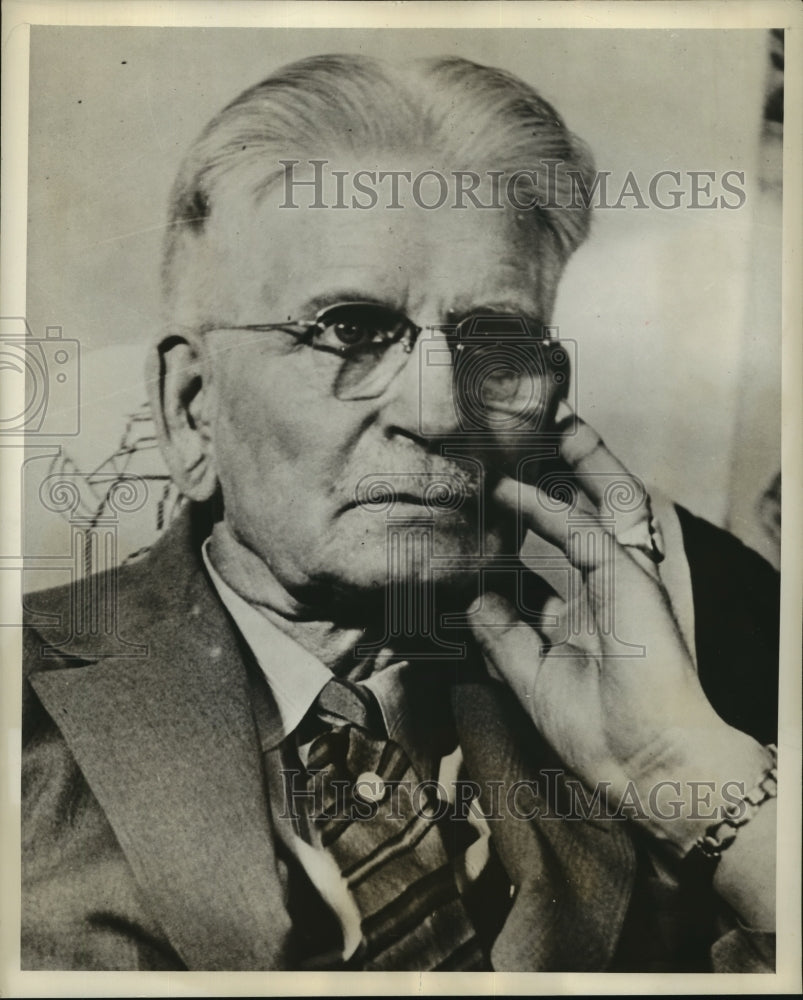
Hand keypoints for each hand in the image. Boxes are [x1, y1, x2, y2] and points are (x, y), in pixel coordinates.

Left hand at [469, 409, 770, 854]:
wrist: (646, 763)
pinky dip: (547, 508)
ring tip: (547, 429)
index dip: (525, 525)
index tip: (488, 506)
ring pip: (599, 504)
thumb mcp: (528, 676)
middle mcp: (601, 589)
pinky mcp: (627, 579)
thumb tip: (475, 600)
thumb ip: (502, 634)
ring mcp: (618, 580)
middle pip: (583, 516)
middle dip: (564, 476)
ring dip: (575, 465)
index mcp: (582, 615)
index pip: (552, 555)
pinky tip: (512, 491)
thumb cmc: (598, 731)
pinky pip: (582, 531)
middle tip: (529, 445)